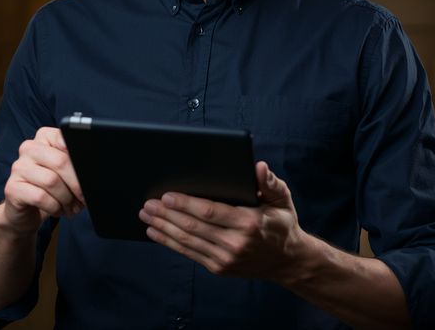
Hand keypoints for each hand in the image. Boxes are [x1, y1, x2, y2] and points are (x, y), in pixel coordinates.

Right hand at [0, 127, 85, 234]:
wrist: (24, 211)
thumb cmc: (50, 189)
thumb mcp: (66, 173)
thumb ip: (76, 164)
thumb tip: (95, 173)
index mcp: (44, 137)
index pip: (66, 138)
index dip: (81, 160)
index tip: (90, 175)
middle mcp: (29, 148)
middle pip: (61, 162)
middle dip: (77, 184)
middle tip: (84, 198)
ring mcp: (18, 167)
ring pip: (52, 181)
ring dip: (66, 199)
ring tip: (71, 207)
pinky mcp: (12, 188)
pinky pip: (41, 197)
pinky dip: (54, 207)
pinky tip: (56, 209)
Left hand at [138, 161, 307, 279]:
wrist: (287, 261)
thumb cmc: (281, 223)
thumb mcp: (282, 199)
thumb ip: (269, 183)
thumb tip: (258, 167)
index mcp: (249, 222)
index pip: (210, 212)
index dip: (185, 204)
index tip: (167, 195)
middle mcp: (235, 243)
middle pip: (193, 227)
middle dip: (166, 214)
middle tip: (147, 203)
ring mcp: (225, 258)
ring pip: (187, 241)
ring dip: (163, 228)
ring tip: (146, 216)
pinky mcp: (219, 268)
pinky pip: (189, 253)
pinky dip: (169, 243)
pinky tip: (156, 233)